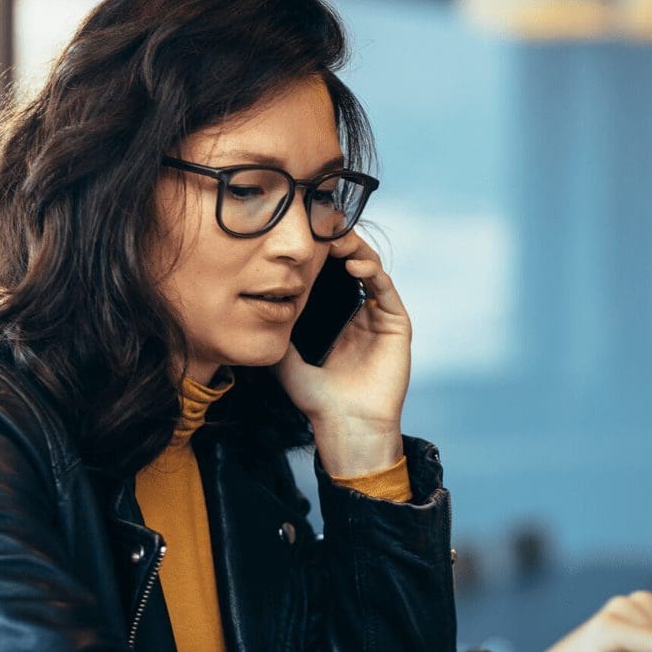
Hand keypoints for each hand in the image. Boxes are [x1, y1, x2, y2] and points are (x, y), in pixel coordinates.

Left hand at [274, 233, 411, 477]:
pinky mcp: (397, 325)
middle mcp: (359, 313)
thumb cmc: (315, 398)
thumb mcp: (285, 358)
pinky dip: (372, 272)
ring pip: (370, 270)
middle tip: (320, 227)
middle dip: (337, 244)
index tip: (301, 237)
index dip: (317, 256)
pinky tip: (354, 264)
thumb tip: (253, 305)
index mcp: (335, 318)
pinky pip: (386, 290)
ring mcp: (379, 317)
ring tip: (336, 239)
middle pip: (350, 266)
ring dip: (354, 250)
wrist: (344, 425)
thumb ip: (276, 331)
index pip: (328, 276)